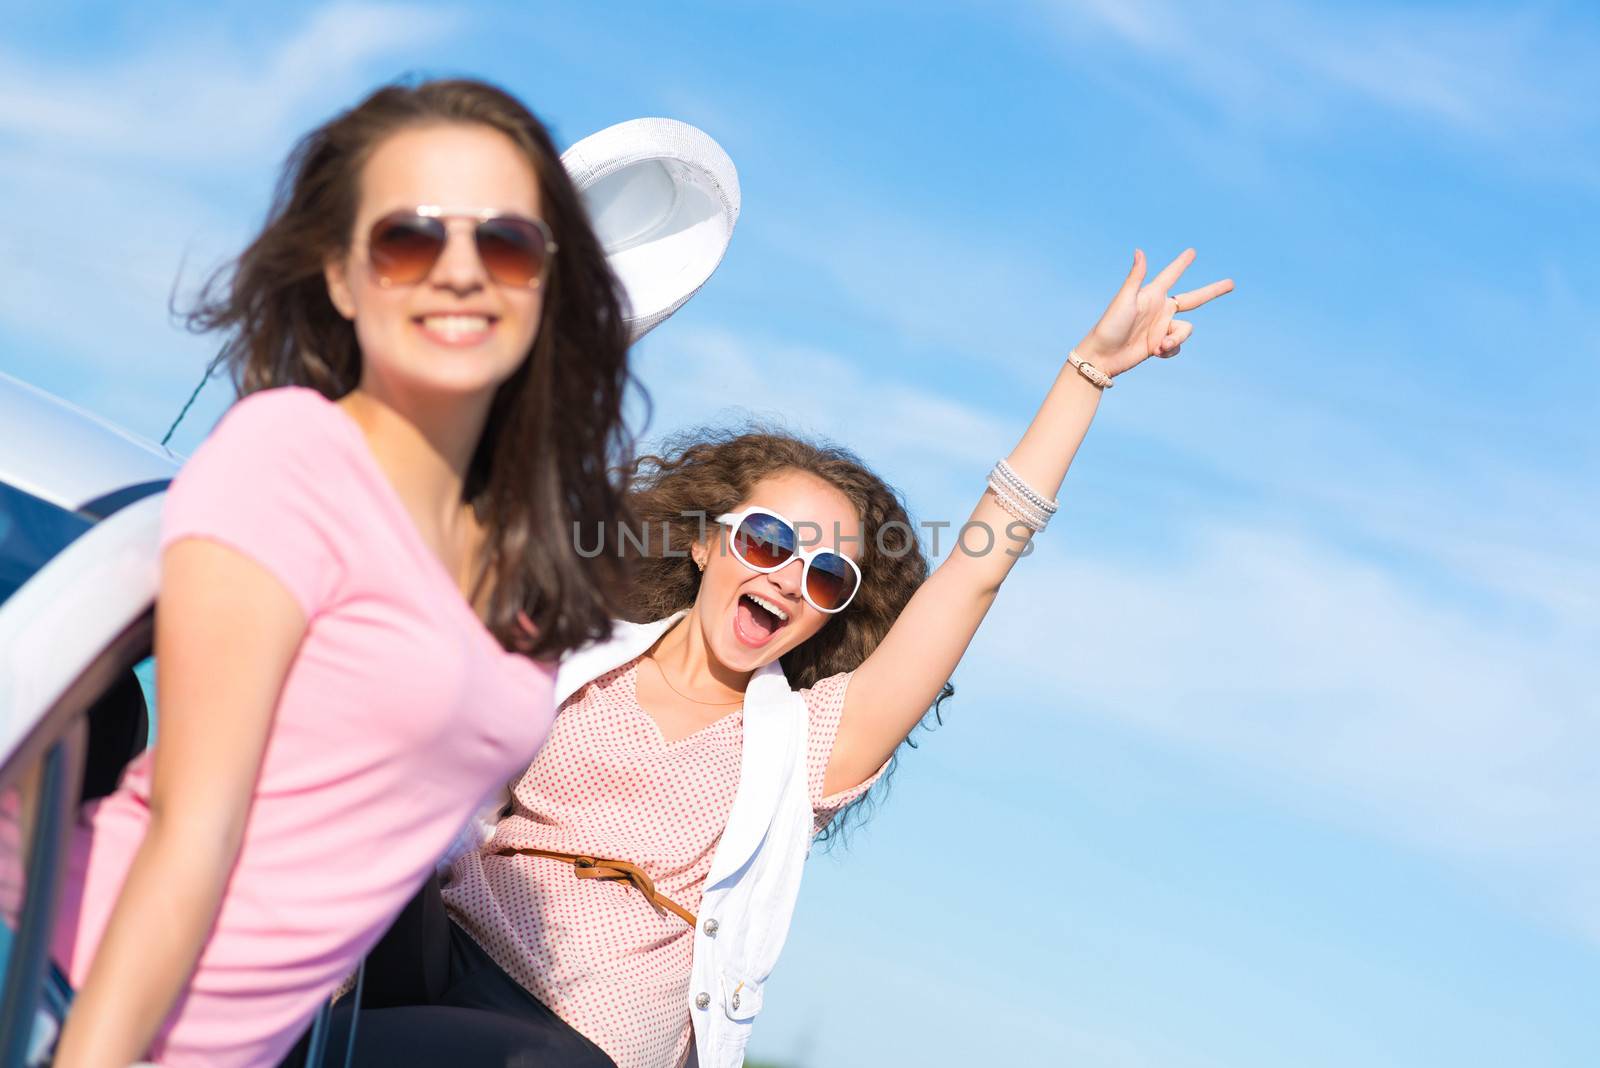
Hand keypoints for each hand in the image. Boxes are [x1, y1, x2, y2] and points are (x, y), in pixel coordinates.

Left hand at [1073, 248, 1233, 378]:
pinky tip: (1155, 352)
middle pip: (1194, 298)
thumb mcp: (1125, 300)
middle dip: (1213, 291)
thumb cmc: (1110, 325)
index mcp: (1152, 295)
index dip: (1182, 263)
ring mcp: (1161, 327)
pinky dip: (1170, 350)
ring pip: (1186, 329)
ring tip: (1159, 347)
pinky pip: (1177, 346)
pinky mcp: (1160, 344)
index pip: (1172, 275)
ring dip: (1176, 339)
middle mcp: (1160, 309)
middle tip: (1232, 284)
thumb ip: (1136, 277)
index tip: (1192, 252)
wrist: (1102, 356)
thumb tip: (1140, 251)